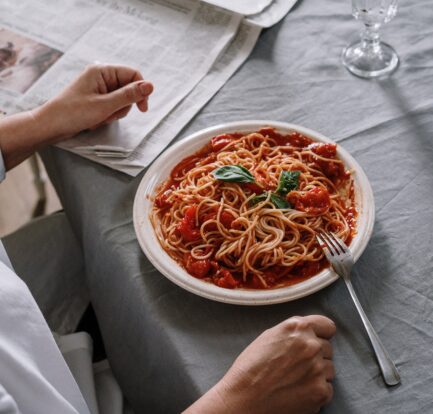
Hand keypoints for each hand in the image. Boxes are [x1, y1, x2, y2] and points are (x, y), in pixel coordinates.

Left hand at [35, 63, 152, 140]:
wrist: (51, 125)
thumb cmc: (73, 113)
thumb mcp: (105, 105)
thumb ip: (129, 95)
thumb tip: (150, 86)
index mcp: (102, 71)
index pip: (133, 75)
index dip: (141, 91)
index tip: (142, 108)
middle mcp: (101, 76)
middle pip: (129, 89)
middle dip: (124, 105)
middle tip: (111, 113)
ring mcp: (99, 88)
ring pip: (122, 100)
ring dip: (116, 112)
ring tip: (101, 117)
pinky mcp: (97, 99)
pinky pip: (113, 106)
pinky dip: (109, 115)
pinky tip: (98, 119)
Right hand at [186, 315, 335, 413]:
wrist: (244, 398)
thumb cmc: (251, 368)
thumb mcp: (269, 336)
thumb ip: (293, 332)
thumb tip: (307, 335)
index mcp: (297, 327)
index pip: (327, 326)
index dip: (322, 334)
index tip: (318, 340)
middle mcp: (310, 344)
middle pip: (327, 348)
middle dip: (316, 355)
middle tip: (297, 364)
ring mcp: (318, 368)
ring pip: (329, 368)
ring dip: (317, 373)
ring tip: (295, 378)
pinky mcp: (321, 391)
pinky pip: (328, 387)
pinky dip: (316, 390)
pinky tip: (298, 390)